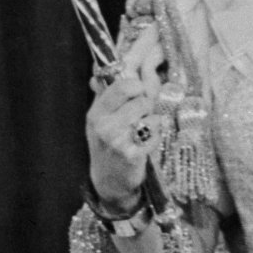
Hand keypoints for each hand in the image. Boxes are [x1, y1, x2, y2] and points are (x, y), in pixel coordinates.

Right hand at [85, 27, 164, 209]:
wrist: (109, 180)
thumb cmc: (107, 144)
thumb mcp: (98, 119)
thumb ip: (102, 94)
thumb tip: (96, 72)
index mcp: (96, 113)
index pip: (121, 85)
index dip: (135, 86)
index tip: (135, 93)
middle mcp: (104, 126)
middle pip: (141, 99)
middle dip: (145, 105)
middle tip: (139, 116)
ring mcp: (118, 142)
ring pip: (151, 116)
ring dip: (152, 122)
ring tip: (141, 131)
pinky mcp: (133, 156)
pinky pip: (156, 134)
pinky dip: (155, 137)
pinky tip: (145, 143)